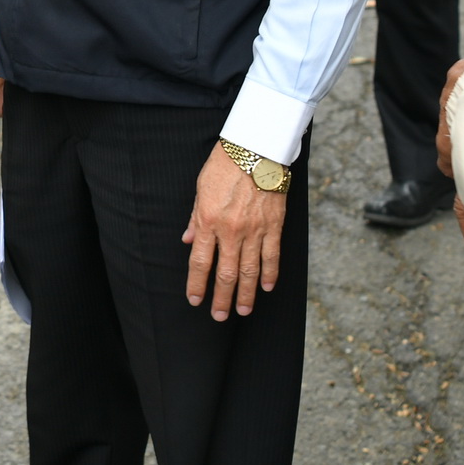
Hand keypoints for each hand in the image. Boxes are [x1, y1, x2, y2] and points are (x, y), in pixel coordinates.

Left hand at [181, 147, 286, 319]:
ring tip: (243, 310)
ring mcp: (255, 230)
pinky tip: (267, 287)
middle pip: (225, 273)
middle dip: (221, 298)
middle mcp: (231, 231)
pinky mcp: (274, 225)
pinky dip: (270, 273)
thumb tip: (189, 241)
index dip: (197, 284)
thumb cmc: (224, 164)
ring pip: (250, 270)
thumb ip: (196, 218)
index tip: (195, 300)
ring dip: (246, 293)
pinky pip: (272, 255)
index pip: (200, 262)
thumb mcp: (201, 189)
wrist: (256, 148)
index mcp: (208, 221)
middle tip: (219, 316)